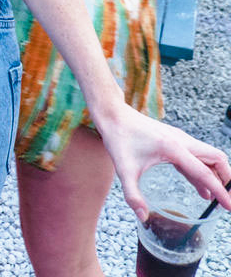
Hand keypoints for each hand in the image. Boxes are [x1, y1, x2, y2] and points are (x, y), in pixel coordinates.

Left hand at [94, 104, 230, 221]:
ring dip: (214, 175)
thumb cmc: (118, 139)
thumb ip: (133, 195)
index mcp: (174, 149)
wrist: (113, 115)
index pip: (205, 173)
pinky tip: (199, 187)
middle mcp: (182, 141)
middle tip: (225, 200)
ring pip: (208, 156)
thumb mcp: (123, 169)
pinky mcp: (174, 138)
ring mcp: (180, 138)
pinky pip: (196, 155)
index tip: (229, 207)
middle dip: (226, 179)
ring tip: (213, 198)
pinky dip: (202, 170)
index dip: (220, 192)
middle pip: (216, 159)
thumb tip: (143, 217)